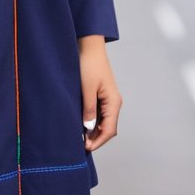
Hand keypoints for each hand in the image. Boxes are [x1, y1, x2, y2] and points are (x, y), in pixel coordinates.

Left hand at [78, 35, 122, 152]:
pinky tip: (82, 125)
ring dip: (94, 131)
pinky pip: (99, 114)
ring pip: (104, 122)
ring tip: (80, 138)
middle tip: (81, 146)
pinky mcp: (101, 95)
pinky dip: (92, 122)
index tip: (86, 148)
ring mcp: (108, 99)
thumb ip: (89, 109)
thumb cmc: (89, 64)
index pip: (109, 129)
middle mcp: (114, 102)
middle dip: (96, 138)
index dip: (99, 141)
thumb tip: (89, 128)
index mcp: (113, 101)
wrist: (89, 46)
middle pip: (108, 128)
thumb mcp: (87, 88)